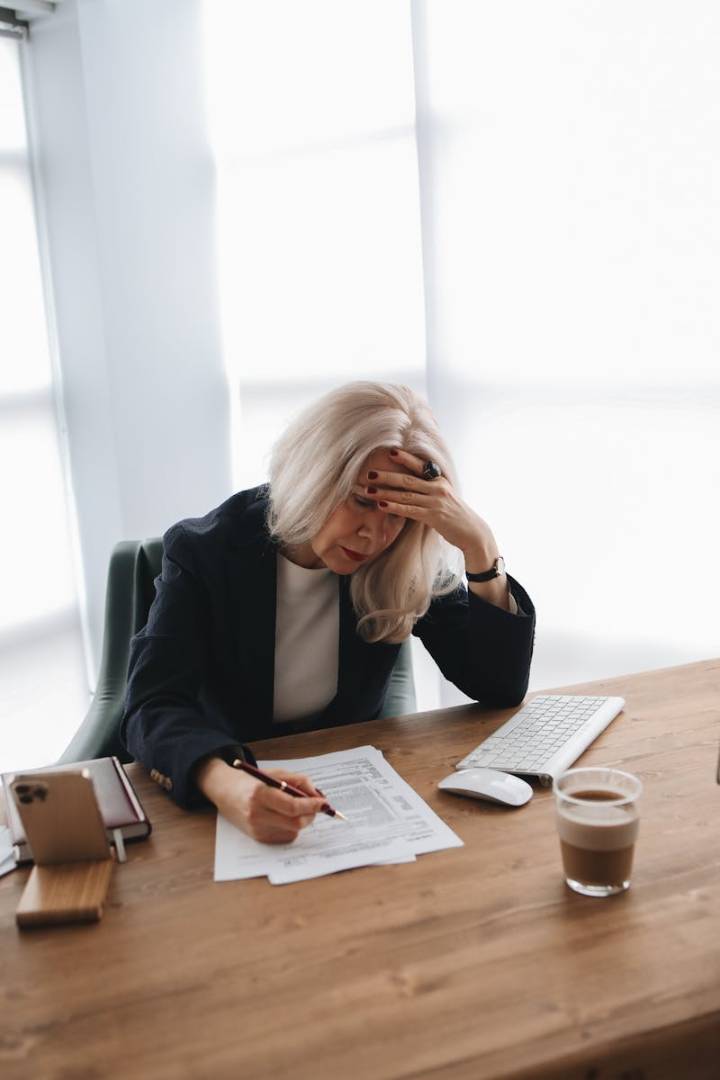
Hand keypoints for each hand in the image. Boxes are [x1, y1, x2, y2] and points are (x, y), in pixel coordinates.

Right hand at [195, 760, 325, 843]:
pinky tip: (285, 816)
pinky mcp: (258, 838)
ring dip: (302, 820)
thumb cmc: (251, 780)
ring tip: (297, 808)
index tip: (323, 802)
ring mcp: (256, 829)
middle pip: (295, 823)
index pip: (292, 806)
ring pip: (293, 831)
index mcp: (260, 794)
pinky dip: (292, 827)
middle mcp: (257, 814)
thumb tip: (318, 795)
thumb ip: (299, 781)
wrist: (225, 792)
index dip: (311, 805)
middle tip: (315, 806)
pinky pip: (285, 836)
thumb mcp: (275, 773)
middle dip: (310, 815)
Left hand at [360, 448, 498, 567]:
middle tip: (369, 473)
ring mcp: (435, 502)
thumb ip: (429, 489)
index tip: (390, 452)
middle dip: (386, 476)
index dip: (405, 458)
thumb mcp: (444, 496)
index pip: (420, 466)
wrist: (472, 532)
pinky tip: (382, 505)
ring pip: (405, 495)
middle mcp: (437, 488)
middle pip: (407, 479)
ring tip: (368, 490)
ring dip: (385, 492)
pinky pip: (410, 510)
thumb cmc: (454, 515)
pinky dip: (394, 507)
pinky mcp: (433, 516)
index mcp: (439, 480)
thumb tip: (410, 485)